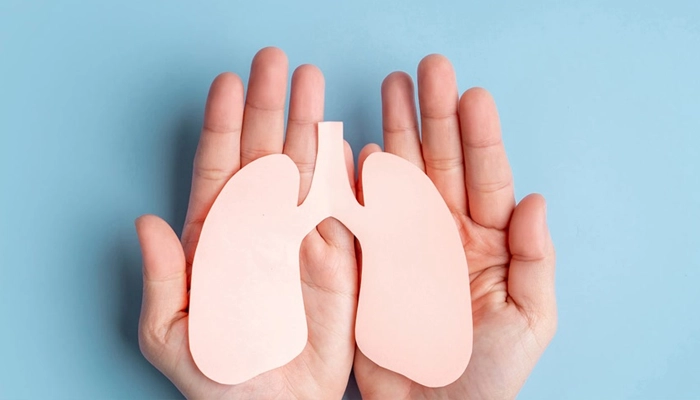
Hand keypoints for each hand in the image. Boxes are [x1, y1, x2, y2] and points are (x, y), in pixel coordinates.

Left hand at [135, 47, 357, 398]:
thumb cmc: (221, 377)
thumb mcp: (172, 335)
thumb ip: (163, 281)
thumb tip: (147, 223)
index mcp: (218, 238)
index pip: (220, 169)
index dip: (223, 124)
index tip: (229, 83)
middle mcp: (261, 228)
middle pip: (264, 155)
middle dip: (270, 105)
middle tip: (276, 62)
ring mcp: (303, 238)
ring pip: (306, 171)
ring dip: (310, 126)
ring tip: (314, 84)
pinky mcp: (341, 259)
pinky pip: (346, 212)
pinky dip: (349, 178)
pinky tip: (350, 143)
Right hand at [353, 55, 556, 399]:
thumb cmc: (489, 374)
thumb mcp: (530, 319)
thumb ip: (536, 260)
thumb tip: (535, 200)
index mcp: (488, 240)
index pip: (485, 177)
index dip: (479, 135)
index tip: (472, 95)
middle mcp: (444, 231)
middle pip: (439, 162)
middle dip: (434, 115)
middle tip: (427, 70)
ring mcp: (403, 242)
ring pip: (399, 177)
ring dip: (395, 133)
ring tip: (390, 89)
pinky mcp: (369, 261)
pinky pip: (361, 216)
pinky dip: (355, 184)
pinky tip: (354, 151)